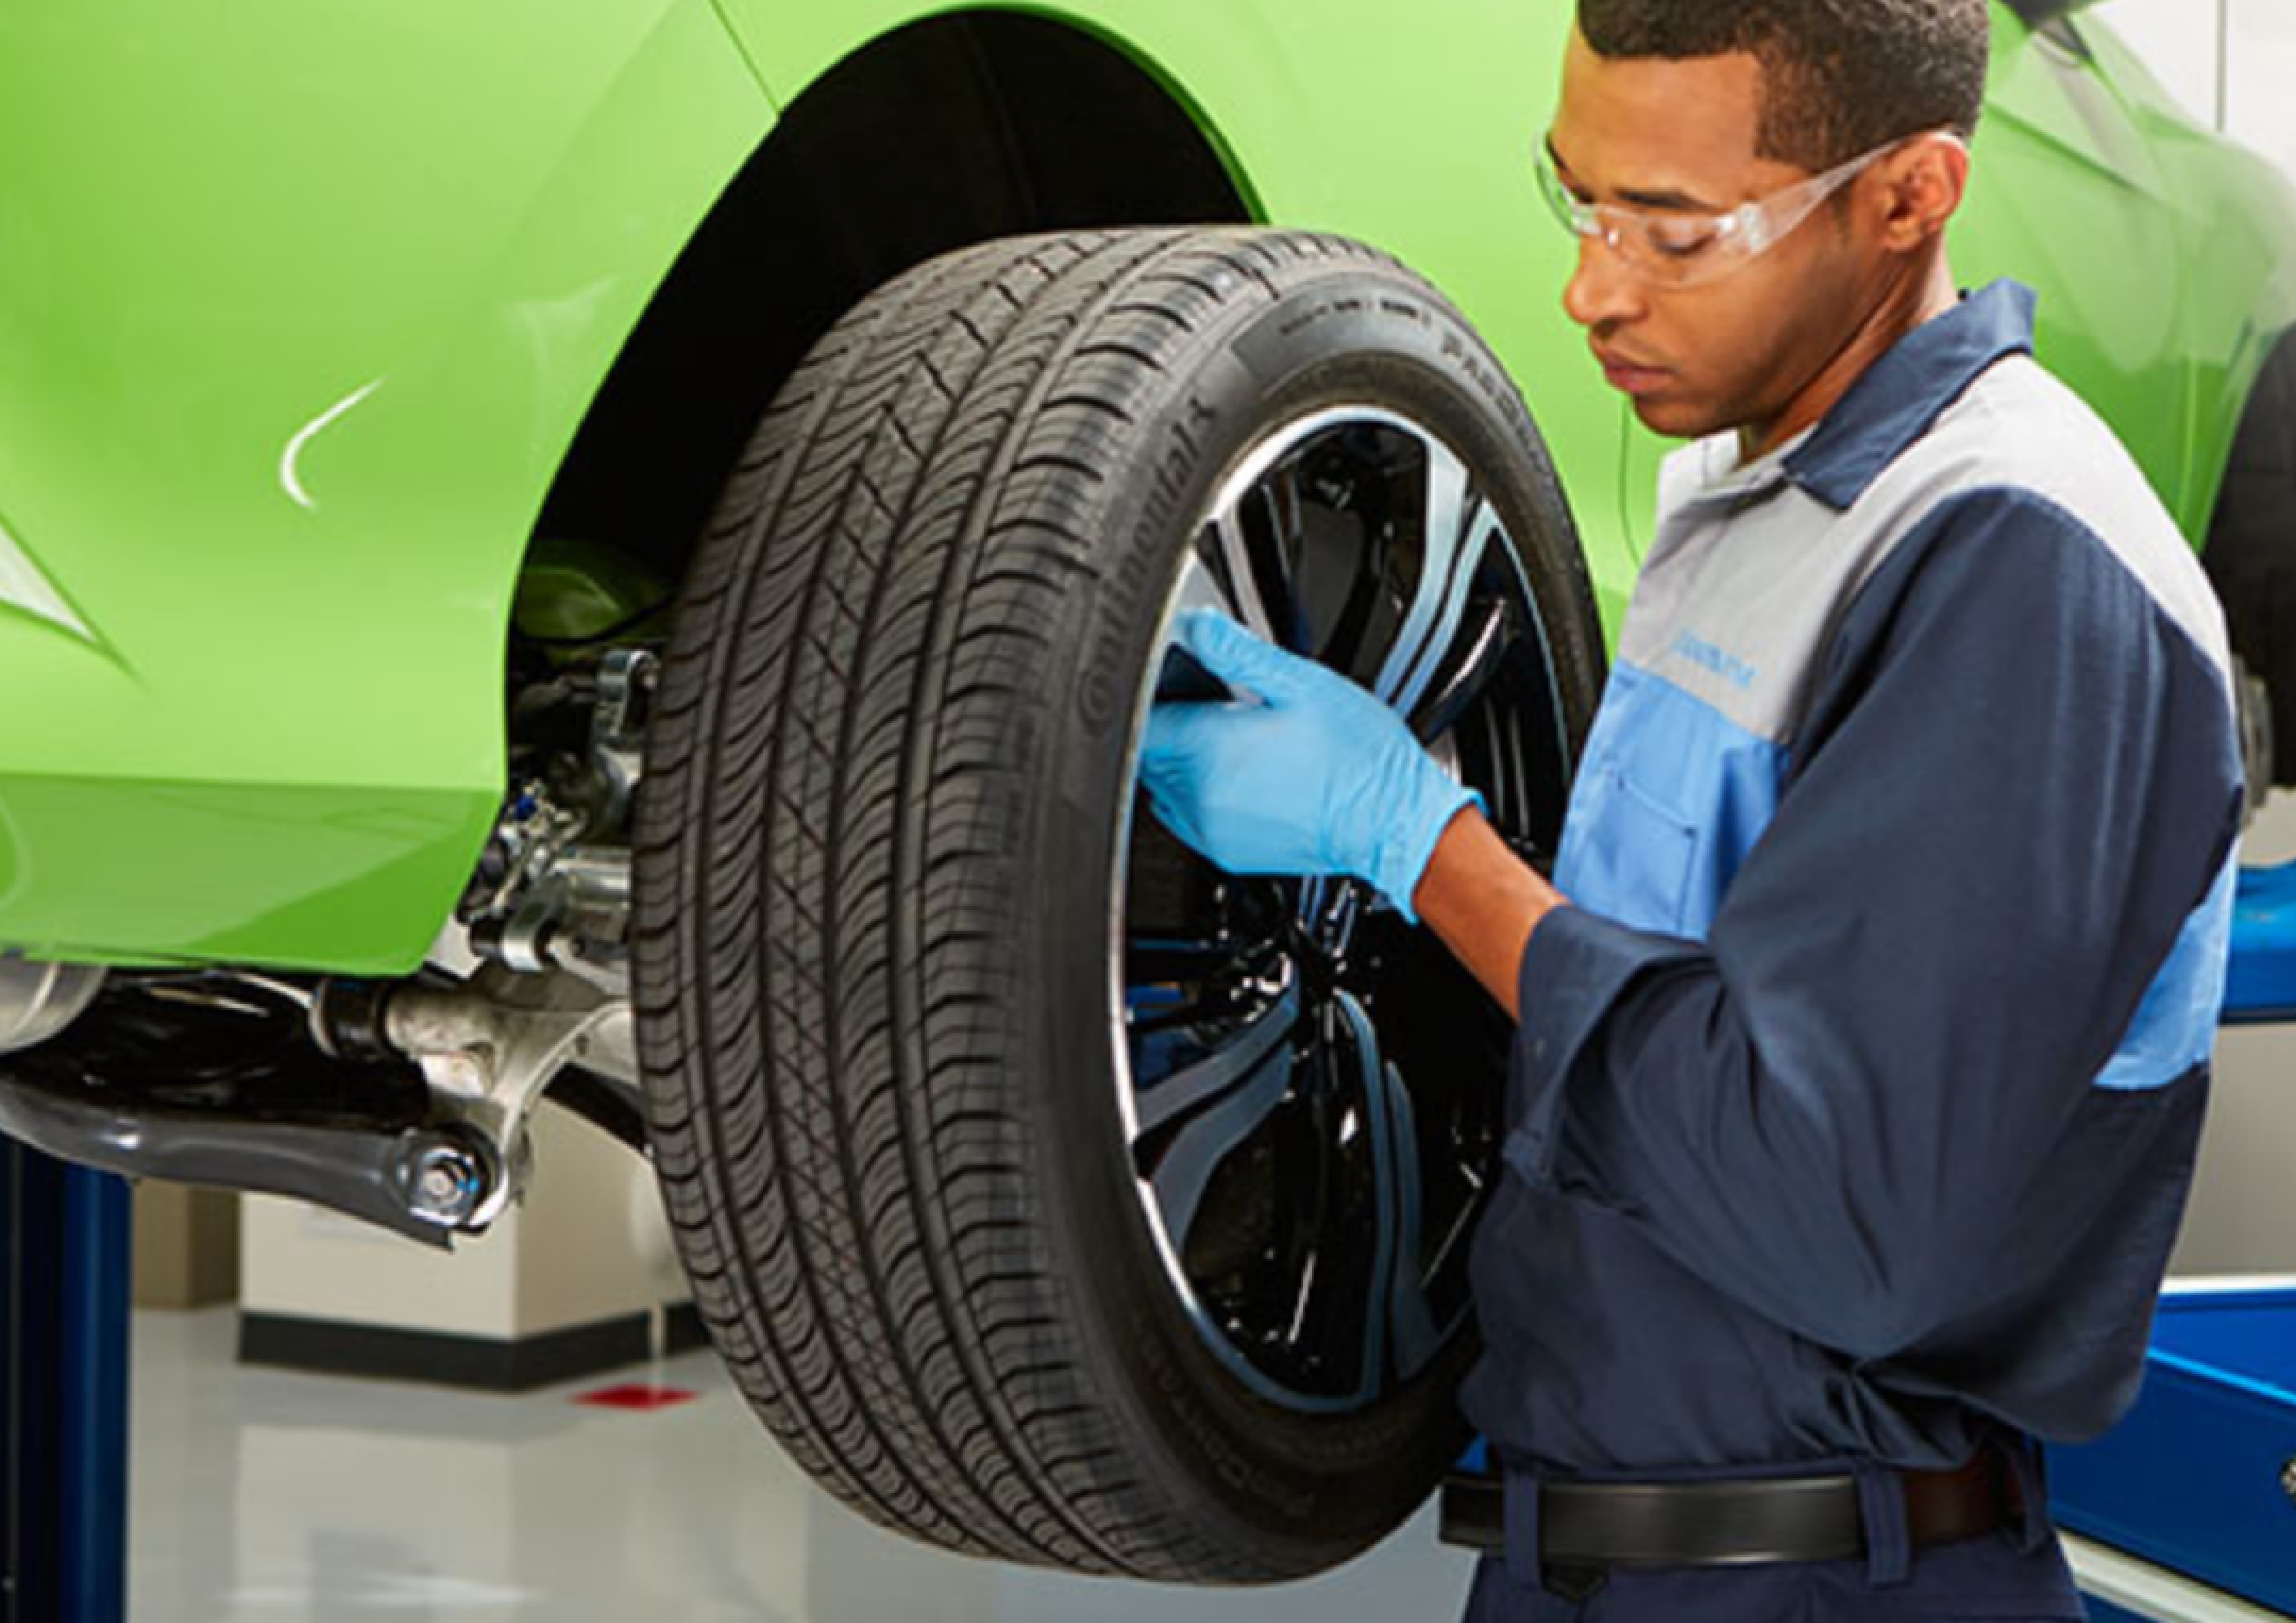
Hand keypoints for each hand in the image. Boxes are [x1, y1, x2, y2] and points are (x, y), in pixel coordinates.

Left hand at [1137, 610, 1479, 922]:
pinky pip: (1192, 818)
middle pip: (1153, 755)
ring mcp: (1211, 830)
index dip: (1159, 697)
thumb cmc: (1358, 758)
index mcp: (1210, 750)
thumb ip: (1237, 651)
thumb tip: (1197, 627)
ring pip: (1167, 788)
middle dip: (1176, 729)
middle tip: (1220, 711)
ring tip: (1238, 745)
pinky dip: (1205, 795)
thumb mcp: (1301, 683)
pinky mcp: (1228, 852)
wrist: (1392, 821)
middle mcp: (1200, 797)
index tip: (1181, 686)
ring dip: (1188, 764)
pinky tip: (1247, 778)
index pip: (1148, 721)